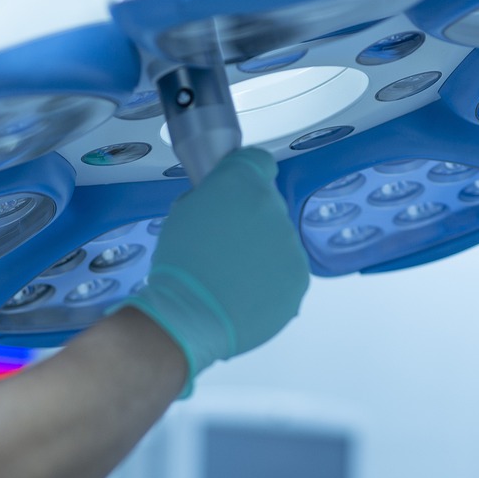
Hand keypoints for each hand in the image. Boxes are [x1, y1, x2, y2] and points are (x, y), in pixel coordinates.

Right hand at [120, 147, 309, 393]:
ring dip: (263, 253)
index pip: (259, 163)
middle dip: (251, 222)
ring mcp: (291, 244)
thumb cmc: (178, 261)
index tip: (234, 196)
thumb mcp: (183, 211)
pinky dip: (272, 281)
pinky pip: (288, 272)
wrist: (190, 315)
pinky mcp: (300, 278)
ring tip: (233, 278)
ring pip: (280, 241)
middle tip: (224, 247)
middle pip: (269, 207)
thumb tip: (222, 200)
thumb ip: (212, 195)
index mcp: (242, 183)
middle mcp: (274, 207)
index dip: (247, 176)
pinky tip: (247, 294)